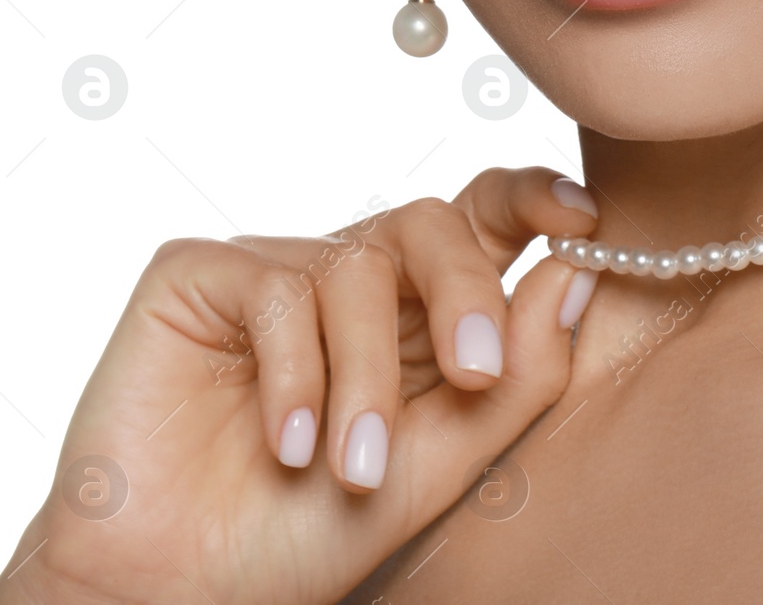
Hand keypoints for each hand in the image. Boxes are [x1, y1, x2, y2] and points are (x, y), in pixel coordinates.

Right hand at [0, 168, 601, 604]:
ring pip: (357, 266)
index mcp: (417, 308)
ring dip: (366, 377)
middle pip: (431, 223)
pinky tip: (288, 445)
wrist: (180, 591)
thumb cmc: (311, 530)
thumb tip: (579, 271)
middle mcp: (350, 275)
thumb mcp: (443, 463)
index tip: (581, 220)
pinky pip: (276, 287)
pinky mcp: (198, 276)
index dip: (532, 196)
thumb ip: (519, 374)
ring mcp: (275, 269)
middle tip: (475, 374)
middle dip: (464, 294)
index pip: (482, 218)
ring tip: (352, 467)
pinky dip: (296, 373)